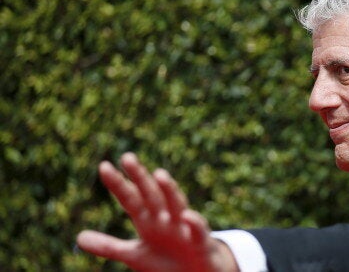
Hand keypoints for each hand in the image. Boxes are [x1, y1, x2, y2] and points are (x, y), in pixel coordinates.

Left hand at [77, 152, 236, 271]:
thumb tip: (78, 238)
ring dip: (169, 190)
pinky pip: (197, 230)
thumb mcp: (135, 255)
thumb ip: (109, 246)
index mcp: (148, 220)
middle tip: (127, 157)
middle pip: (151, 194)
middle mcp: (165, 218)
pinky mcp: (201, 241)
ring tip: (159, 174)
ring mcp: (183, 227)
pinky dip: (193, 222)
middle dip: (140, 177)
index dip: (118, 184)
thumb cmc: (166, 261)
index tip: (103, 166)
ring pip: (176, 204)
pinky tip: (186, 215)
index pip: (130, 198)